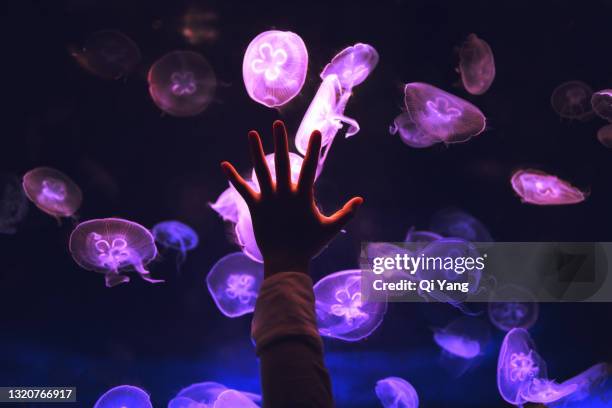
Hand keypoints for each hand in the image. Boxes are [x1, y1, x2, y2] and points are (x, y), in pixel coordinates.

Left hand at [221, 120, 362, 276]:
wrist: (286, 261)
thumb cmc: (309, 245)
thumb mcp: (330, 229)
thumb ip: (346, 213)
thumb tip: (360, 200)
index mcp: (303, 196)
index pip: (311, 167)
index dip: (313, 149)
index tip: (315, 132)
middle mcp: (285, 193)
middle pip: (282, 162)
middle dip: (280, 141)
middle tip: (277, 123)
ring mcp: (268, 199)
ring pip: (261, 170)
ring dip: (256, 151)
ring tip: (252, 133)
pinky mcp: (255, 207)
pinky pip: (243, 189)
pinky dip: (233, 177)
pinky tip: (224, 165)